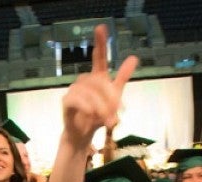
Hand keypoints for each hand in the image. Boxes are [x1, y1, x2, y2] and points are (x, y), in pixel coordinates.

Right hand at [60, 25, 137, 145]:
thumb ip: (122, 77)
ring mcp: (74, 90)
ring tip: (108, 119)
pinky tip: (92, 114)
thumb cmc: (98, 114)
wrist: (84, 134)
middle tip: (118, 112)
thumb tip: (134, 57)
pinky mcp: (67, 102)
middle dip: (109, 96)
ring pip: (88, 91)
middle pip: (98, 81)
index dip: (100, 42)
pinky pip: (76, 99)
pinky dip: (86, 106)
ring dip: (100, 105)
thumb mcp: (115, 96)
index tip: (101, 27)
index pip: (99, 57)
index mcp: (97, 77)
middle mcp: (85, 80)